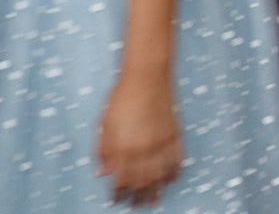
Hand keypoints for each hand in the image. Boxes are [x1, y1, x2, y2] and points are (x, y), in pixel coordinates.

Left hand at [97, 73, 182, 206]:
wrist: (147, 77)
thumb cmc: (121, 98)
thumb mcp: (104, 125)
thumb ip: (103, 151)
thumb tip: (102, 173)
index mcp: (122, 148)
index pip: (120, 180)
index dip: (118, 193)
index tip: (116, 200)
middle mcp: (142, 149)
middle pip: (141, 182)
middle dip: (137, 197)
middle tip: (136, 205)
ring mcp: (160, 143)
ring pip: (160, 175)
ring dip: (156, 190)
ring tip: (154, 201)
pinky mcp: (174, 134)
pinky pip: (176, 160)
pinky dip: (173, 172)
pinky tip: (170, 180)